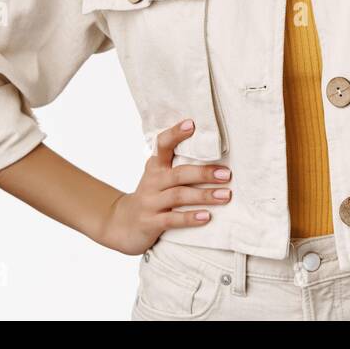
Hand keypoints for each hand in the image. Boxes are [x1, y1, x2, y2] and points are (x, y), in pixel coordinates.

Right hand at [96, 118, 232, 255]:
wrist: (123, 224)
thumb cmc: (151, 197)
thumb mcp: (158, 178)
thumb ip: (177, 166)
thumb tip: (214, 155)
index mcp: (155, 167)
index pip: (163, 144)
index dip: (175, 133)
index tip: (192, 124)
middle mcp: (152, 181)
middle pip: (179, 174)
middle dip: (204, 173)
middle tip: (226, 174)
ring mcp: (150, 202)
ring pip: (178, 196)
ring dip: (203, 195)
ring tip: (225, 195)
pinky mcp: (150, 222)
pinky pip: (172, 219)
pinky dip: (190, 217)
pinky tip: (206, 217)